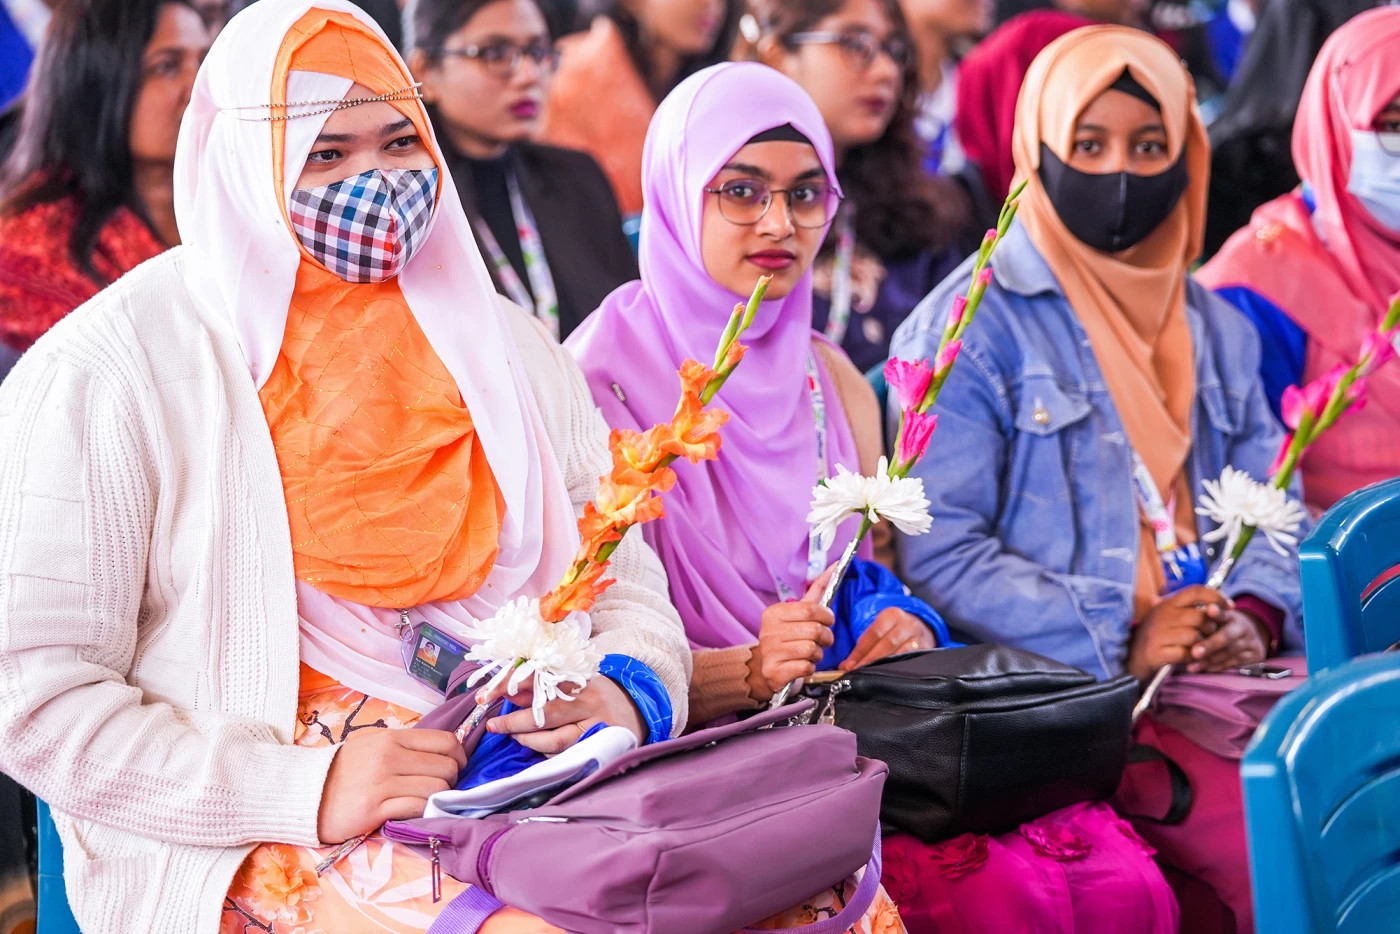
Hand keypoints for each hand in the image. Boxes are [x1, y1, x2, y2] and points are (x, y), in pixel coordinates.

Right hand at [317, 727, 467, 843]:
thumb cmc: (341, 770)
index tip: (457, 767)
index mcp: (391, 738)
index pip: (445, 741)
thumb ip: (402, 744)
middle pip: (446, 767)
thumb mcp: (370, 744)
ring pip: (436, 789)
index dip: (459, 756)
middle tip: (441, 788)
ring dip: (438, 798)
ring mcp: (382, 783)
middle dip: (451, 780)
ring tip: (427, 801)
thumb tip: (438, 750)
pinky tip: (415, 812)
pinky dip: (423, 811)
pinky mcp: (374, 809)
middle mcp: (389, 756)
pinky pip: (416, 808)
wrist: (304, 794)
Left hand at [483, 676, 645, 752]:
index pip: (539, 678)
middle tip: (494, 726)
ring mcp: (596, 726)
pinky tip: (536, 749)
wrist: (638, 709)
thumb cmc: (597, 694)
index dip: (510, 685)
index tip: (487, 694)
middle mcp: (589, 701)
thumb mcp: (574, 680)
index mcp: (579, 678)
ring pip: (555, 740)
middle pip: (545, 713)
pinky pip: (566, 755)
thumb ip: (543, 686)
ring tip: (514, 737)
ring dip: (528, 740)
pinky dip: (547, 754)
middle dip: (514, 721)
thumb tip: (506, 692)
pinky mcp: (600, 746)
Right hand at [746, 569, 836, 701]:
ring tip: (809, 653)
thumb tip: (835, 566)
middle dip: (825, 638)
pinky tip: (801, 665)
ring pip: (812, 650)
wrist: (765, 667)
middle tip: (822, 640)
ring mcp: (770, 652)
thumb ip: (816, 591)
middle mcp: (769, 631)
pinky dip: (809, 667)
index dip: (826, 617)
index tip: (828, 621)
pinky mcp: (774, 672)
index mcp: (774, 613)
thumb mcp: (798, 612)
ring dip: (817, 654)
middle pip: (814, 631)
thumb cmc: (787, 636)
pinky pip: (806, 667)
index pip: (810, 610)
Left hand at [839, 608, 936, 670]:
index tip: (848, 665)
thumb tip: (845, 666)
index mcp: (892, 615)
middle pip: (887, 644)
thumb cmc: (893, 631)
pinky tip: (888, 678)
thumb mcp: (880, 629)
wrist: (921, 627)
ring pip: (901, 654)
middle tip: (856, 673)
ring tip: (870, 678)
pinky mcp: (927, 650)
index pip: (873, 634)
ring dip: (884, 667)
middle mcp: (907, 624)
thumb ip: (863, 645)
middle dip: (869, 660)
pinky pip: (912, 661)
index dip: (859, 651)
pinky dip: (899, 670)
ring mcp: (919, 637)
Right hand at [1126, 585, 1229, 680]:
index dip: (1216, 596)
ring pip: (1195, 636)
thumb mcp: (1168, 614)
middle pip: (1200, 617)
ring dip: (1201, 645)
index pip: (1195, 591)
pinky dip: (1191, 658)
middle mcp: (1162, 615)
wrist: (1132, 655)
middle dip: (1210, 628)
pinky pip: (1185, 654)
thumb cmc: (1157, 633)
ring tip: (1196, 647)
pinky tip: (1187, 657)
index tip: (1229, 606)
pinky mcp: (1157, 652)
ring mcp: (1158, 634)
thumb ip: (1188, 608)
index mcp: (1168, 603)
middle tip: (1208, 634)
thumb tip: (1216, 605)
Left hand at [1186, 607, 1269, 672]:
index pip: (1222, 613)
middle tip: (1195, 652)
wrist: (1248, 635)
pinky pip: (1233, 662)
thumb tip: (1185, 619)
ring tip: (1192, 666)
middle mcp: (1242, 627)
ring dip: (1209, 660)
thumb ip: (1202, 619)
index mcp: (1230, 615)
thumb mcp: (1215, 619)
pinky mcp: (1254, 655)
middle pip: (1226, 636)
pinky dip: (1217, 666)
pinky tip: (1205, 669)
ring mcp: (1249, 641)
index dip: (1217, 612)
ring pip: (1229, 652)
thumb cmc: (1221, 627)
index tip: (1210, 610)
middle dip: (1209, 645)